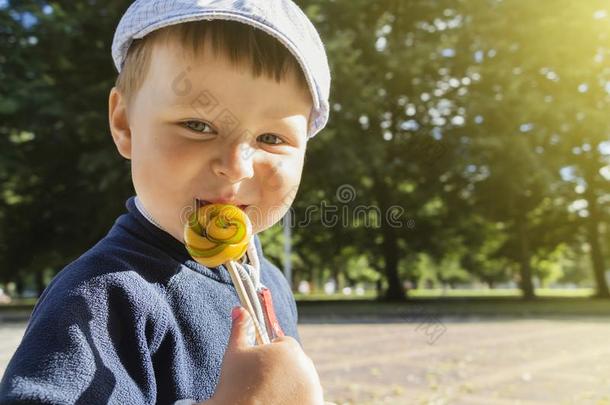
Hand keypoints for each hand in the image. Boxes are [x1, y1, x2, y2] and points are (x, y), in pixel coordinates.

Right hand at [204, 307, 323, 404]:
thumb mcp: (235, 353)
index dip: (269, 354)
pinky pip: (309, 397)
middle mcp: (306, 366)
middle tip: (263, 383)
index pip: (284, 344)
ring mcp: (314, 388)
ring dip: (292, 384)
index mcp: (288, 348)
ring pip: (303, 379)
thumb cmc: (235, 385)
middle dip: (283, 369)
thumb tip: (239, 309)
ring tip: (271, 395)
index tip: (258, 368)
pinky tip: (281, 401)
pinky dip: (299, 398)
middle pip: (295, 361)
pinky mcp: (316, 404)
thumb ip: (241, 328)